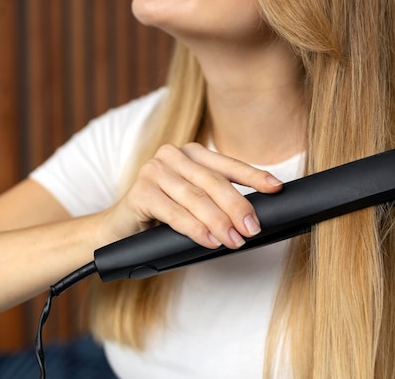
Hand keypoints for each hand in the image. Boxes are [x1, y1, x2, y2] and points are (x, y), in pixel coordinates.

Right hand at [101, 143, 282, 248]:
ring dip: (219, 222)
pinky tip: (210, 241)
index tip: (276, 188)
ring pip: (196, 198)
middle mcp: (173, 156)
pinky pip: (174, 212)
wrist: (118, 229)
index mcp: (192, 153)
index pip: (229, 165)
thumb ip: (218, 200)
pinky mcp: (139, 192)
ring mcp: (154, 171)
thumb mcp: (195, 202)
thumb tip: (253, 217)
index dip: (255, 176)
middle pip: (214, 182)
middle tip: (253, 228)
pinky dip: (195, 229)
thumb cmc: (164, 216)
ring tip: (235, 240)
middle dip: (238, 206)